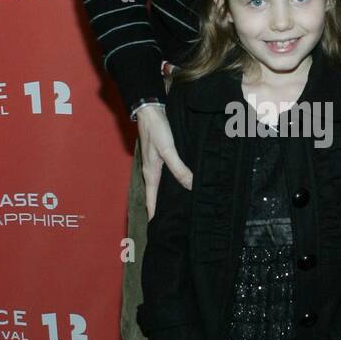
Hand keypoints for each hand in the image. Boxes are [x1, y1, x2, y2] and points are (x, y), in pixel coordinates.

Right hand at [135, 103, 192, 220]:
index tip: (158, 230)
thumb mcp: (168, 150)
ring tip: (182, 206)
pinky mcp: (162, 156)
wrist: (150, 109)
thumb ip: (178, 168)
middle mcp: (152, 172)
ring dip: (170, 195)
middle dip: (163, 209)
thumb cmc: (156, 130)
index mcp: (150, 174)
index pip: (151, 201)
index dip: (154, 215)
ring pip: (163, 185)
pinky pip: (168, 174)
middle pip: (157, 196)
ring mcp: (156, 164)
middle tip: (175, 222)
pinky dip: (174, 181)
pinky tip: (184, 182)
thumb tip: (190, 185)